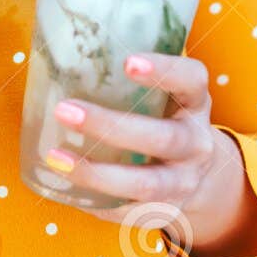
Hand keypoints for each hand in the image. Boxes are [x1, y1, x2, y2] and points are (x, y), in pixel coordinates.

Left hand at [43, 52, 256, 256]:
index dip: (164, 71)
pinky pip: (129, 212)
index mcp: (195, 102)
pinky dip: (94, 201)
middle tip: (65, 109)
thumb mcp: (164, 92)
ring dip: (97, 172)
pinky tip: (64, 186)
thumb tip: (61, 44)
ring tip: (55, 156)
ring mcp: (183, 181)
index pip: (191, 80)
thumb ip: (130, 73)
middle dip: (111, 126)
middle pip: (163, 138)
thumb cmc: (164, 116)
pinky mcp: (165, 211)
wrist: (201, 172)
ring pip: (146, 184)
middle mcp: (196, 143)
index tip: (128, 61)